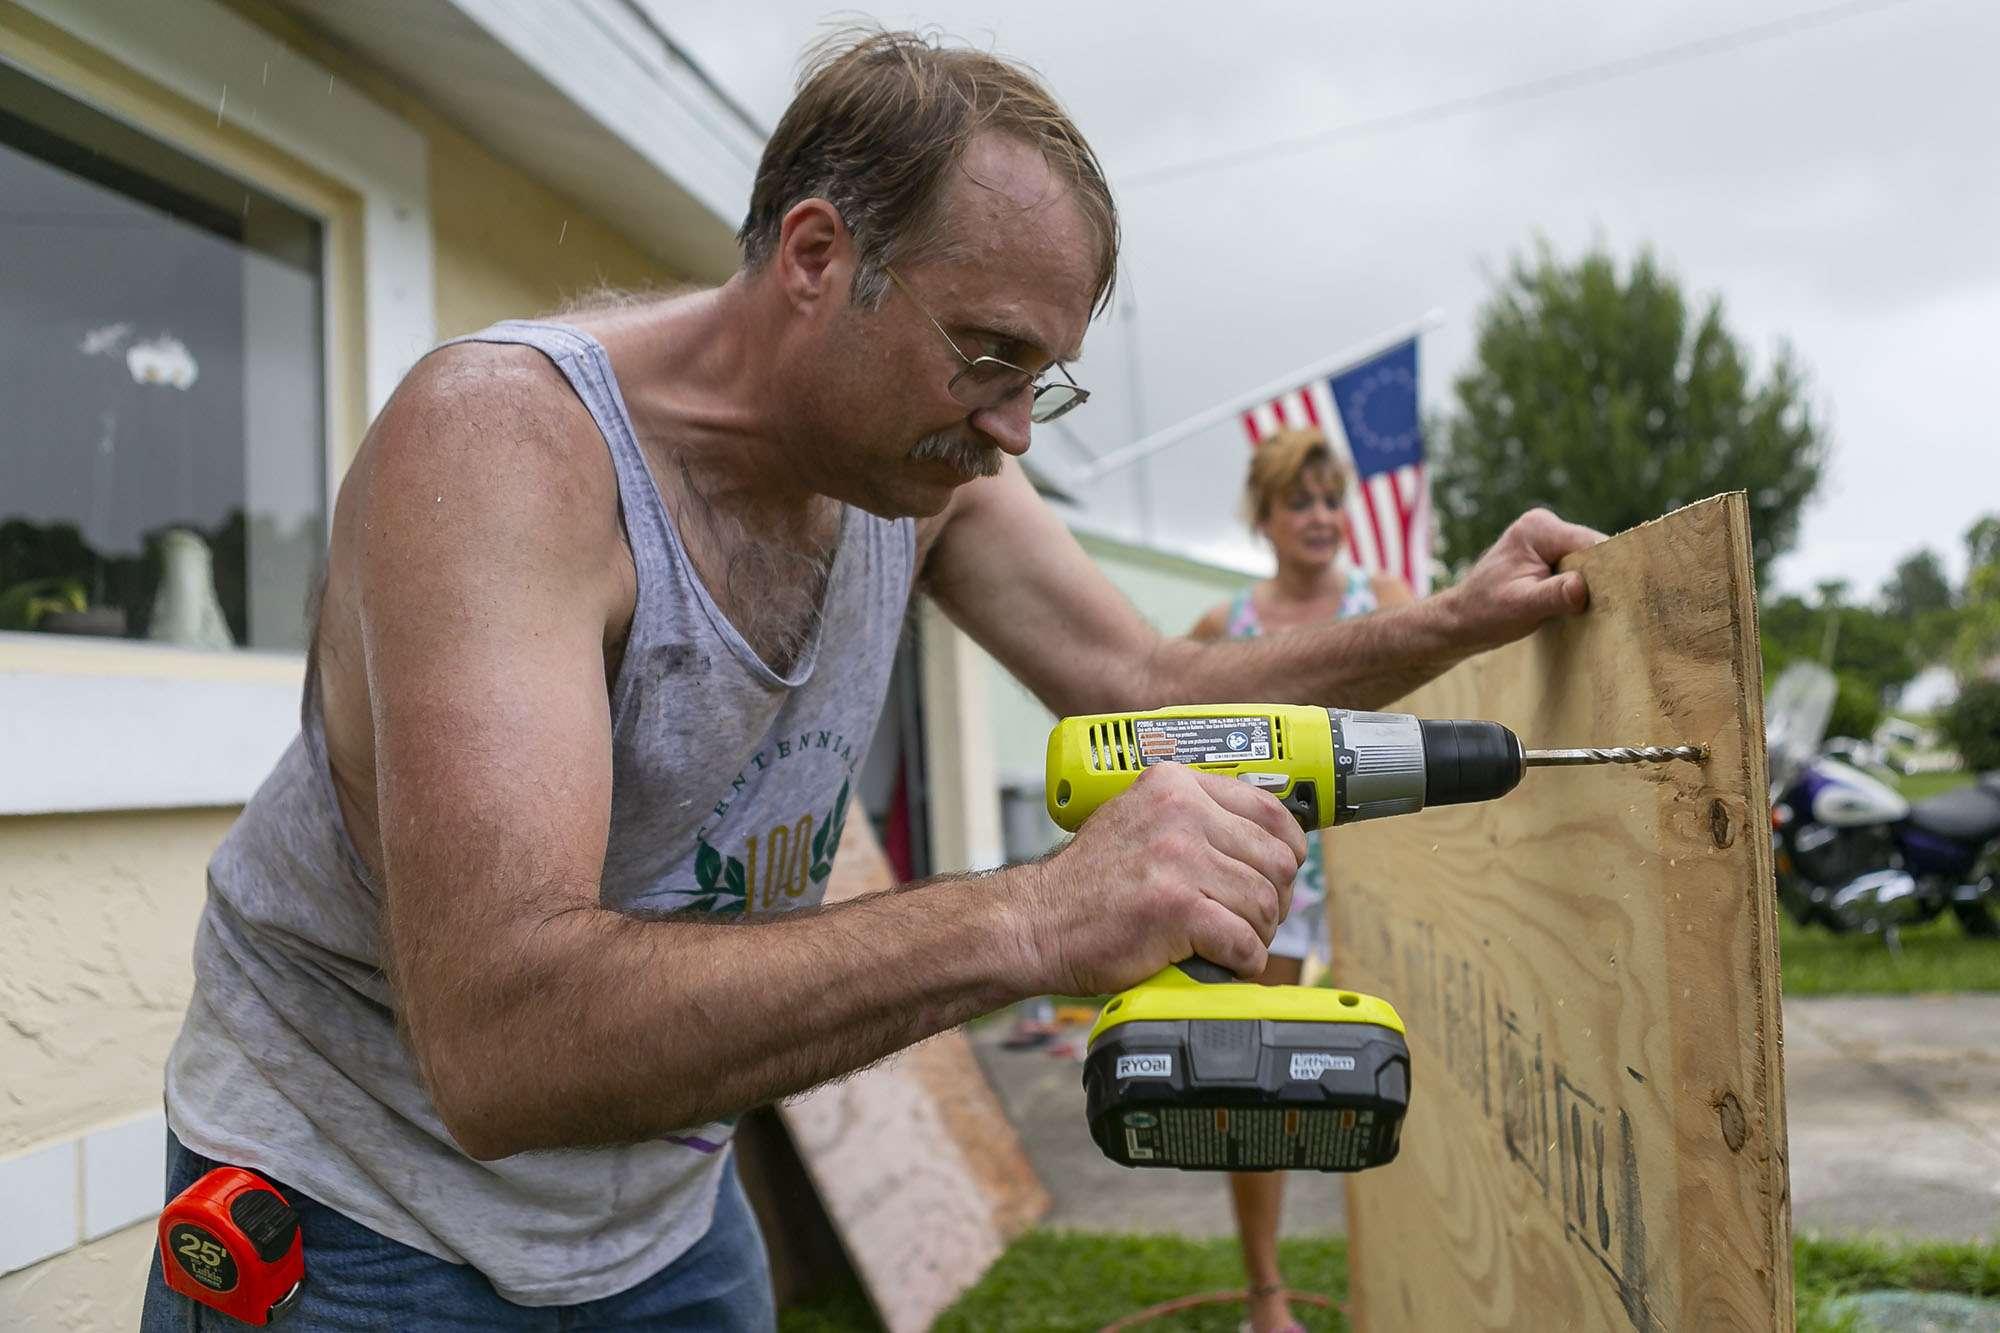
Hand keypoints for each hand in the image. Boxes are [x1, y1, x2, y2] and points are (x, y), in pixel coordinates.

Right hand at [1015, 764, 1307, 995]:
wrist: (1037, 922)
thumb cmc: (1089, 884)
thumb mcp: (1139, 821)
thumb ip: (1194, 818)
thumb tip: (1263, 840)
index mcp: (1175, 785)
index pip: (1269, 810)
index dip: (1288, 850)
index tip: (1280, 873)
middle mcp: (1180, 813)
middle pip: (1276, 861)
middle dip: (1275, 899)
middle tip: (1252, 919)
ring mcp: (1179, 859)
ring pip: (1265, 903)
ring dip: (1257, 933)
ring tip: (1230, 942)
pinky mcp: (1177, 908)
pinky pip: (1244, 942)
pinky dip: (1242, 961)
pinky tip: (1223, 962)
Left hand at [1440, 507, 1604, 651]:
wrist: (1461, 621)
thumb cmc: (1485, 613)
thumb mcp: (1521, 607)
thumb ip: (1554, 595)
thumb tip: (1582, 587)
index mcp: (1538, 529)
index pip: (1590, 543)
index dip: (1610, 568)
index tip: (1628, 593)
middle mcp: (1545, 526)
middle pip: (1594, 550)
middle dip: (1602, 577)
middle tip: (1617, 607)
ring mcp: (1548, 540)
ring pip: (1590, 561)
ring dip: (1594, 584)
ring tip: (1600, 609)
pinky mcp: (1550, 556)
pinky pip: (1580, 569)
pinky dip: (1584, 587)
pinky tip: (1584, 606)